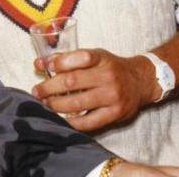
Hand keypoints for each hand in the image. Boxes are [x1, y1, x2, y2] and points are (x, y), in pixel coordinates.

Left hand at [32, 49, 154, 131]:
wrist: (141, 81)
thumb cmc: (111, 67)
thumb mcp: (94, 56)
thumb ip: (67, 59)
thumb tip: (39, 63)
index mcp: (101, 58)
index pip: (79, 57)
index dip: (59, 62)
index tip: (44, 67)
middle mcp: (108, 76)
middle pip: (72, 82)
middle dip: (49, 88)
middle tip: (37, 91)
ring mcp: (112, 96)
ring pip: (77, 103)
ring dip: (56, 105)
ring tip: (45, 104)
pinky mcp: (115, 114)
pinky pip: (88, 122)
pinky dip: (71, 122)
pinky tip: (61, 119)